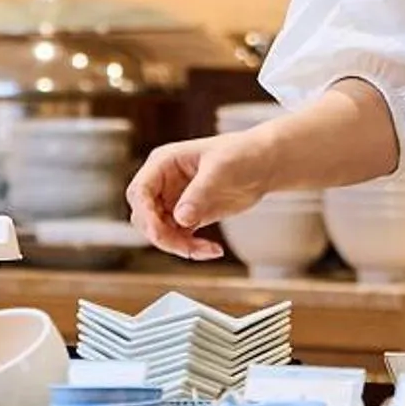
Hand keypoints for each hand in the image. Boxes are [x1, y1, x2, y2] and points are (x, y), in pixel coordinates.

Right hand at [125, 135, 275, 261]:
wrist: (263, 164)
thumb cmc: (241, 155)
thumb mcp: (220, 170)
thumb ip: (199, 194)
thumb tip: (180, 218)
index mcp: (163, 163)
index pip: (140, 191)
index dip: (146, 213)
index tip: (160, 232)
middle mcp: (163, 183)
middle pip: (144, 216)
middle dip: (162, 235)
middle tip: (188, 247)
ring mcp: (174, 201)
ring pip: (160, 232)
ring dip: (179, 246)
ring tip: (209, 250)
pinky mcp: (188, 216)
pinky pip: (178, 238)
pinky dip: (191, 248)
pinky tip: (213, 250)